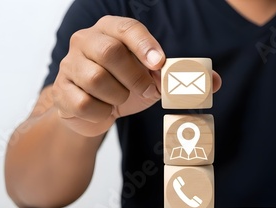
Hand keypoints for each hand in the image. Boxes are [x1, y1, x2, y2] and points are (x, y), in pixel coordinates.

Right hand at [52, 15, 221, 136]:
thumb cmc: (124, 85)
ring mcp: (69, 65)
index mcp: (110, 29)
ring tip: (122, 99)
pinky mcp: (61, 91)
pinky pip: (83, 103)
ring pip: (95, 79)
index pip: (126, 27)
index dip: (144, 44)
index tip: (159, 63)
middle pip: (109, 52)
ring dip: (117, 96)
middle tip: (148, 92)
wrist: (93, 110)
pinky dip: (102, 113)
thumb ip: (180, 78)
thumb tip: (214, 82)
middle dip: (134, 76)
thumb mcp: (152, 79)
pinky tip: (106, 111)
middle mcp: (86, 41)